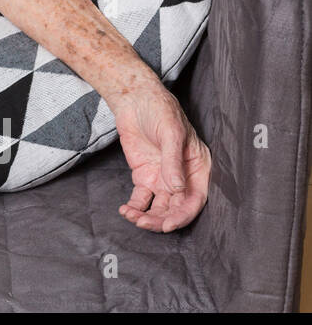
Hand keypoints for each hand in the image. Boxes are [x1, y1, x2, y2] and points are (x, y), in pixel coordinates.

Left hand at [112, 84, 210, 231]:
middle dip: (161, 220)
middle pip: (176, 208)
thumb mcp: (172, 133)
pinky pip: (141, 199)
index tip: (167, 224)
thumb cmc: (161, 111)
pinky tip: (125, 210)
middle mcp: (183, 177)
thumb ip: (173, 162)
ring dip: (147, 217)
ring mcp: (163, 179)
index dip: (182, 215)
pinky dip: (135, 207)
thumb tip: (177, 189)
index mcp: (199, 168)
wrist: (135, 100)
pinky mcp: (144, 177)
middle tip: (144, 223)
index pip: (195, 199)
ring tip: (132, 217)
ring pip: (158, 208)